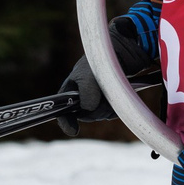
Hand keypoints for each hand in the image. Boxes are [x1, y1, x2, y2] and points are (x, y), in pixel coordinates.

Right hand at [58, 19, 155, 134]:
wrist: (121, 53)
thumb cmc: (99, 60)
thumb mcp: (88, 74)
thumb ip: (86, 92)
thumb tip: (89, 109)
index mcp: (69, 92)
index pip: (62, 112)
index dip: (65, 122)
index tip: (73, 130)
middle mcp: (80, 99)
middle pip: (85, 116)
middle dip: (96, 110)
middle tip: (103, 95)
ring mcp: (95, 102)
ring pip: (99, 115)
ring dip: (107, 107)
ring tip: (111, 90)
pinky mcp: (108, 103)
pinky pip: (111, 113)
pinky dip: (116, 106)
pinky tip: (118, 95)